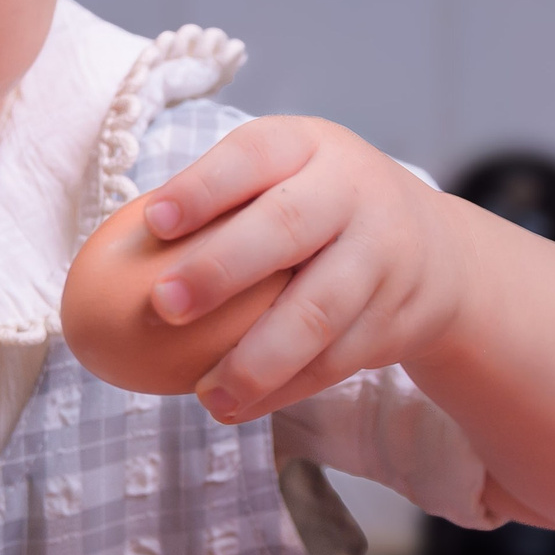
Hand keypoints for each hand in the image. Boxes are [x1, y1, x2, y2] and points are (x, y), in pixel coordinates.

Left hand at [144, 117, 467, 422]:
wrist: (438, 254)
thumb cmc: (321, 211)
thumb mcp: (287, 178)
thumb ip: (222, 204)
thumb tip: (115, 253)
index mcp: (310, 147)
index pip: (254, 156)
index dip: (204, 188)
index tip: (154, 222)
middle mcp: (354, 193)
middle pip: (288, 229)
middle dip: (221, 269)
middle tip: (163, 307)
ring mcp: (383, 257)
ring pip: (317, 314)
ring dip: (256, 361)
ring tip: (205, 395)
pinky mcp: (396, 318)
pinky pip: (335, 362)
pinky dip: (283, 390)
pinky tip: (237, 406)